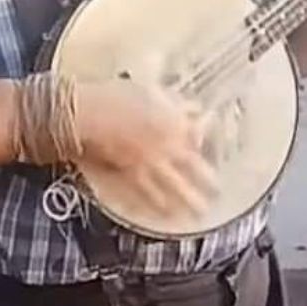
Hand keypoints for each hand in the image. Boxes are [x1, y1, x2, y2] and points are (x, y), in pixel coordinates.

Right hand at [77, 79, 218, 218]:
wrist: (89, 113)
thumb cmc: (118, 97)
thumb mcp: (154, 91)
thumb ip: (177, 103)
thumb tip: (195, 109)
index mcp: (175, 123)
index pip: (199, 135)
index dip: (208, 142)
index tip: (213, 146)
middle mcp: (167, 148)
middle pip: (193, 170)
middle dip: (207, 184)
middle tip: (217, 196)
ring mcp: (149, 166)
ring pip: (173, 189)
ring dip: (187, 203)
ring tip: (197, 214)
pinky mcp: (130, 177)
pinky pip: (147, 195)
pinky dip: (157, 206)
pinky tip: (164, 214)